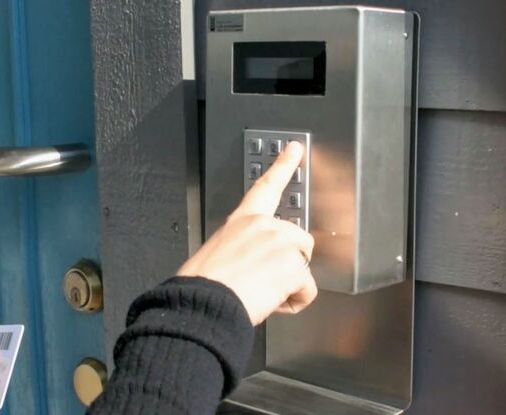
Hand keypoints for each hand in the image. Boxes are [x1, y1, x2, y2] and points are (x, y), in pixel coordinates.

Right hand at [177, 141, 316, 325]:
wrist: (203, 305)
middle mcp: (263, 226)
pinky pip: (308, 290)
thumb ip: (243, 245)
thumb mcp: (217, 252)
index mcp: (241, 221)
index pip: (265, 187)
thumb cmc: (204, 285)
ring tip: (262, 293)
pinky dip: (296, 302)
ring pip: (303, 265)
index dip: (283, 166)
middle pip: (299, 239)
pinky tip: (272, 302)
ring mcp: (280, 242)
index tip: (295, 149)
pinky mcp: (293, 264)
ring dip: (290, 283)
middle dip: (290, 262)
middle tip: (263, 280)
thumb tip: (254, 261)